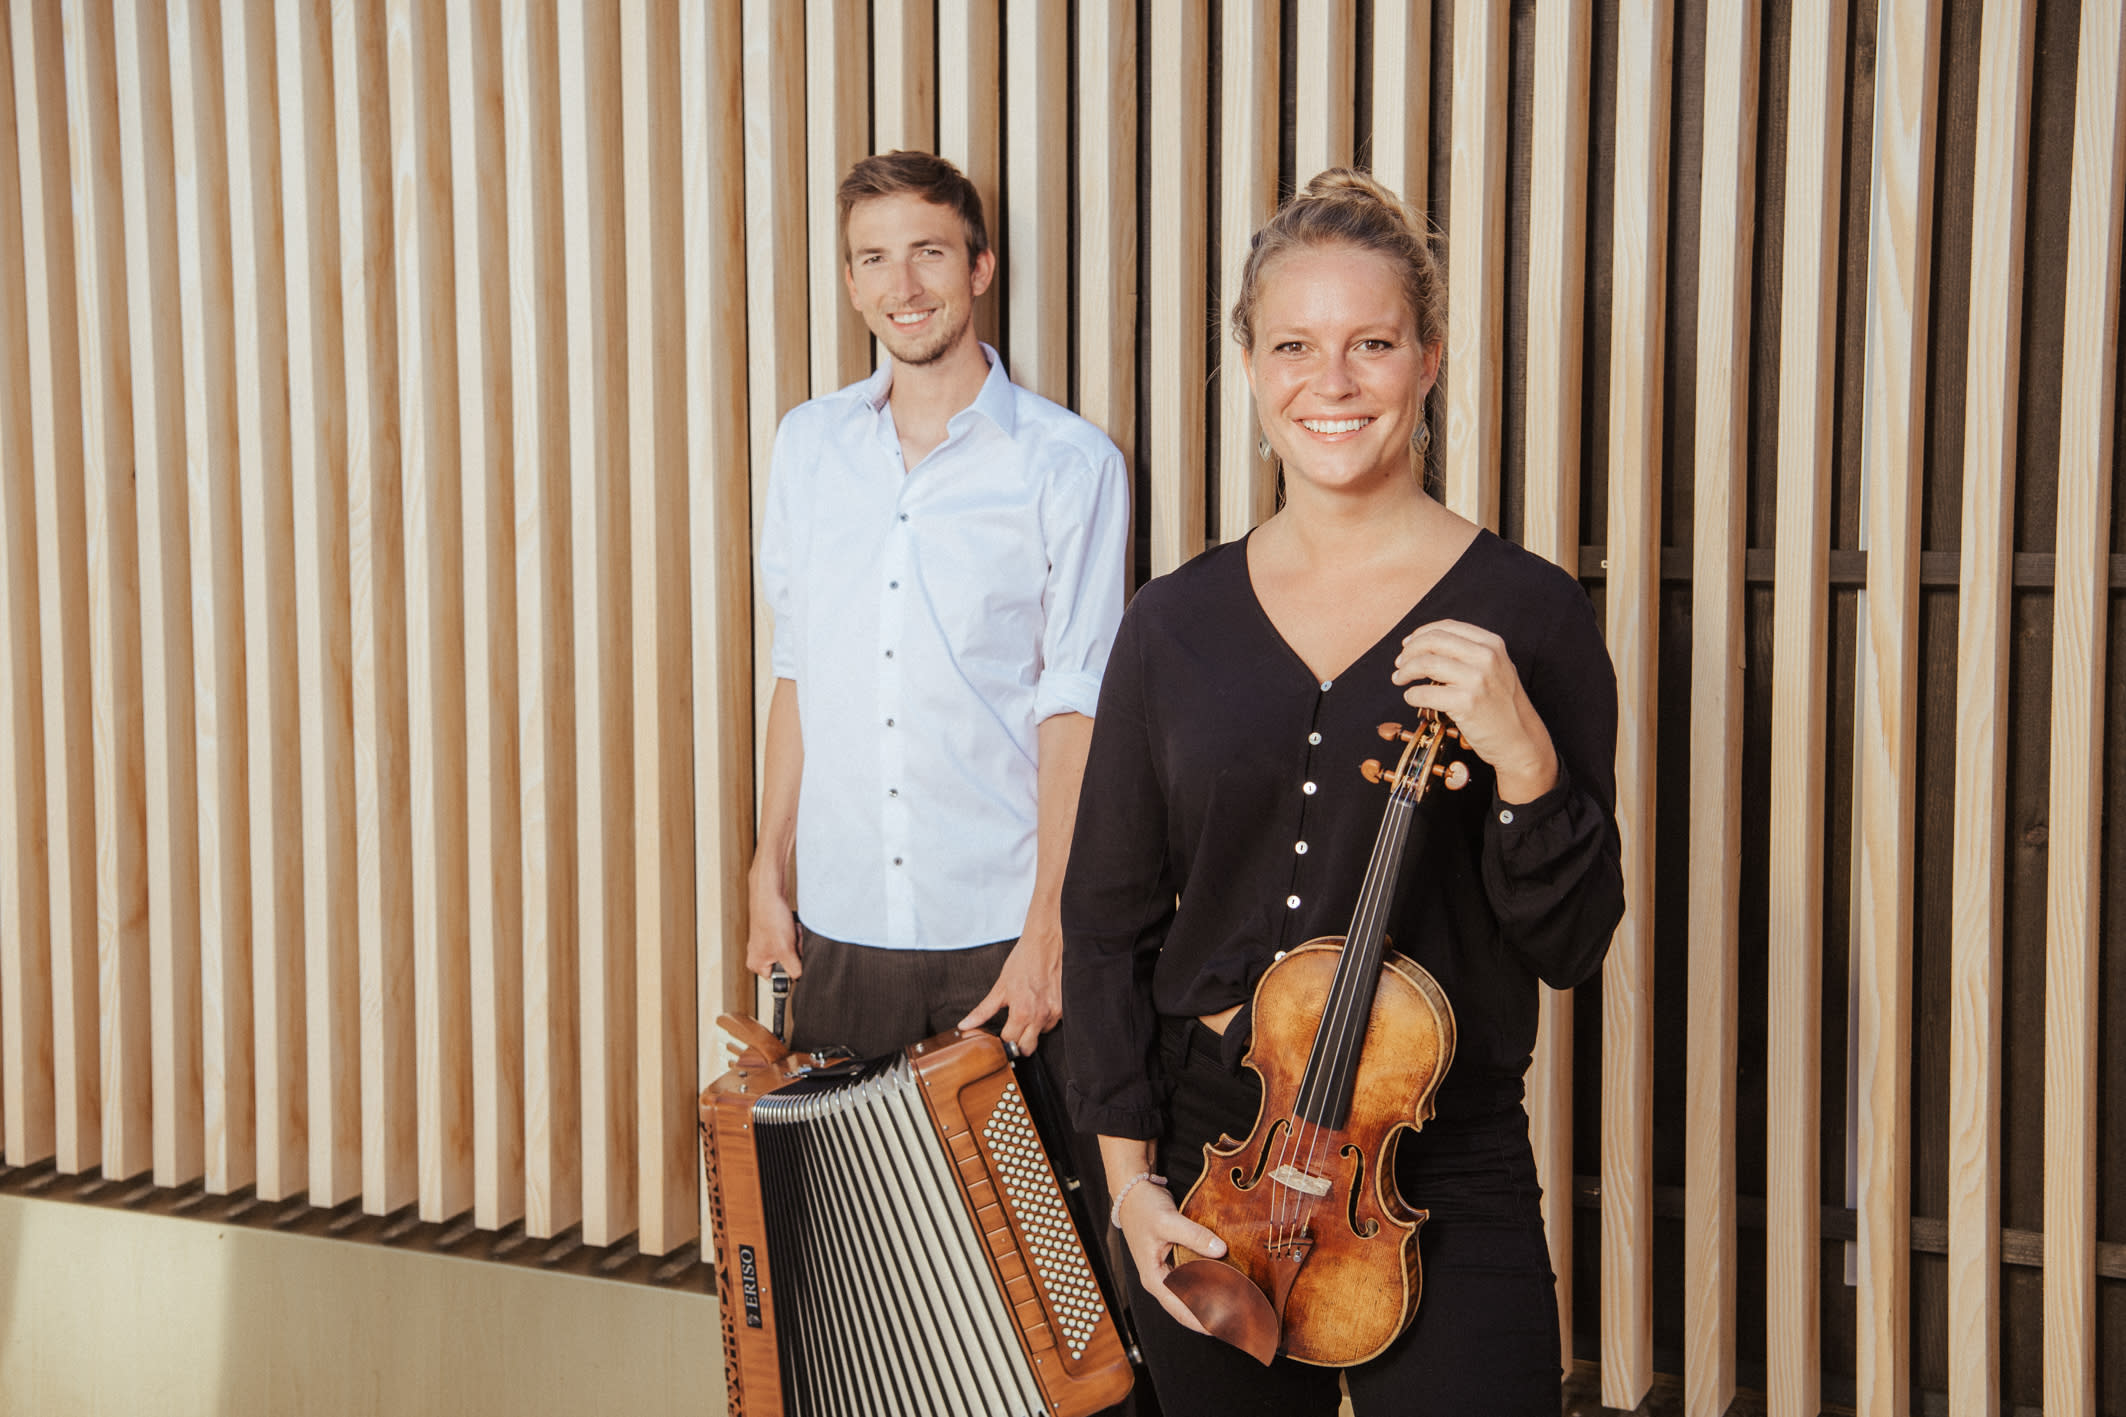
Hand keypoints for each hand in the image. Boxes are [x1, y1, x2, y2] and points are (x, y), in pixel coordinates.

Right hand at [745, 870, 802, 979]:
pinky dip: (794, 933)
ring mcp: (766, 944)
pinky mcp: (773, 933)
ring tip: (791, 931)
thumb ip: (794, 970)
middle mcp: (759, 955)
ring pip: (791, 950)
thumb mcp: (786, 950)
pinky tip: (792, 926)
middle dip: (795, 952)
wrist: (770, 894)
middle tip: (793, 941)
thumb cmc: (771, 919)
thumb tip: (800, 978)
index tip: (795, 958)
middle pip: (788, 963)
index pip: (780, 978)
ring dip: (796, 941)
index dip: (792, 969)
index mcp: (757, 964)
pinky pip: (790, 939)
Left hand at [956, 917, 1062, 1053]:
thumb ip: (983, 1011)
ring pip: (1040, 1037)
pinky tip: (1036, 1009)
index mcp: (1021, 1013)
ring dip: (1031, 1032)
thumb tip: (965, 1025)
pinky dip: (1043, 1022)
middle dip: (1017, 1043)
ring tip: (1024, 1016)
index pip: (1009, 1042)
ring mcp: (1053, 1014)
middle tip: (1011, 1030)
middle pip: (1027, 1048)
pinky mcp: (1062, 1009)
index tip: (999, 1034)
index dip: (1002, 1040)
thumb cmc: (1022, 962)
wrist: (1044, 945)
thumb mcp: (999, 987)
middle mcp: (1039, 1017)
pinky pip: (1051, 1025)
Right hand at [1114, 1179, 1226, 1334]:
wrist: (1132, 1191)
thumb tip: (1221, 1250)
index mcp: (1154, 1278)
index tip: (1224, 1329)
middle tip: (1237, 1320)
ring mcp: (1167, 1269)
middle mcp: (1160, 1278)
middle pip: (1187, 1307)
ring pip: (1191, 1293)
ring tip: (1235, 1306)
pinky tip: (1224, 1280)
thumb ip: (1194, 1236)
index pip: (1180, 1310)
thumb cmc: (1143, 1208)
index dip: (1202, 1322)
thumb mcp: (1168, 1221)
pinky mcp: (1174, 1258)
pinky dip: (1208, 1280)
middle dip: (1210, 1316)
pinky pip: (1193, 1276)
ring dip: (1210, 1300)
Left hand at [1390, 618, 1558, 802]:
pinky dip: (1411, 695)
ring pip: (1425, 664)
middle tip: (1399, 664)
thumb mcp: (1495, 667)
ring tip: (1399, 679)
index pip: (1446, 627)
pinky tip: (1411, 698)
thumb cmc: (1501, 704)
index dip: (1421, 634)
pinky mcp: (1466, 703)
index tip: (1407, 644)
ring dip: (1405, 671)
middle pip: (1432, 641)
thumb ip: (1468, 652)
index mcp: (1492, 643)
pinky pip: (1424, 693)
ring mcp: (1477, 679)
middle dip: (1409, 651)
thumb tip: (1423, 644)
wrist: (1520, 739)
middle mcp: (1486, 657)